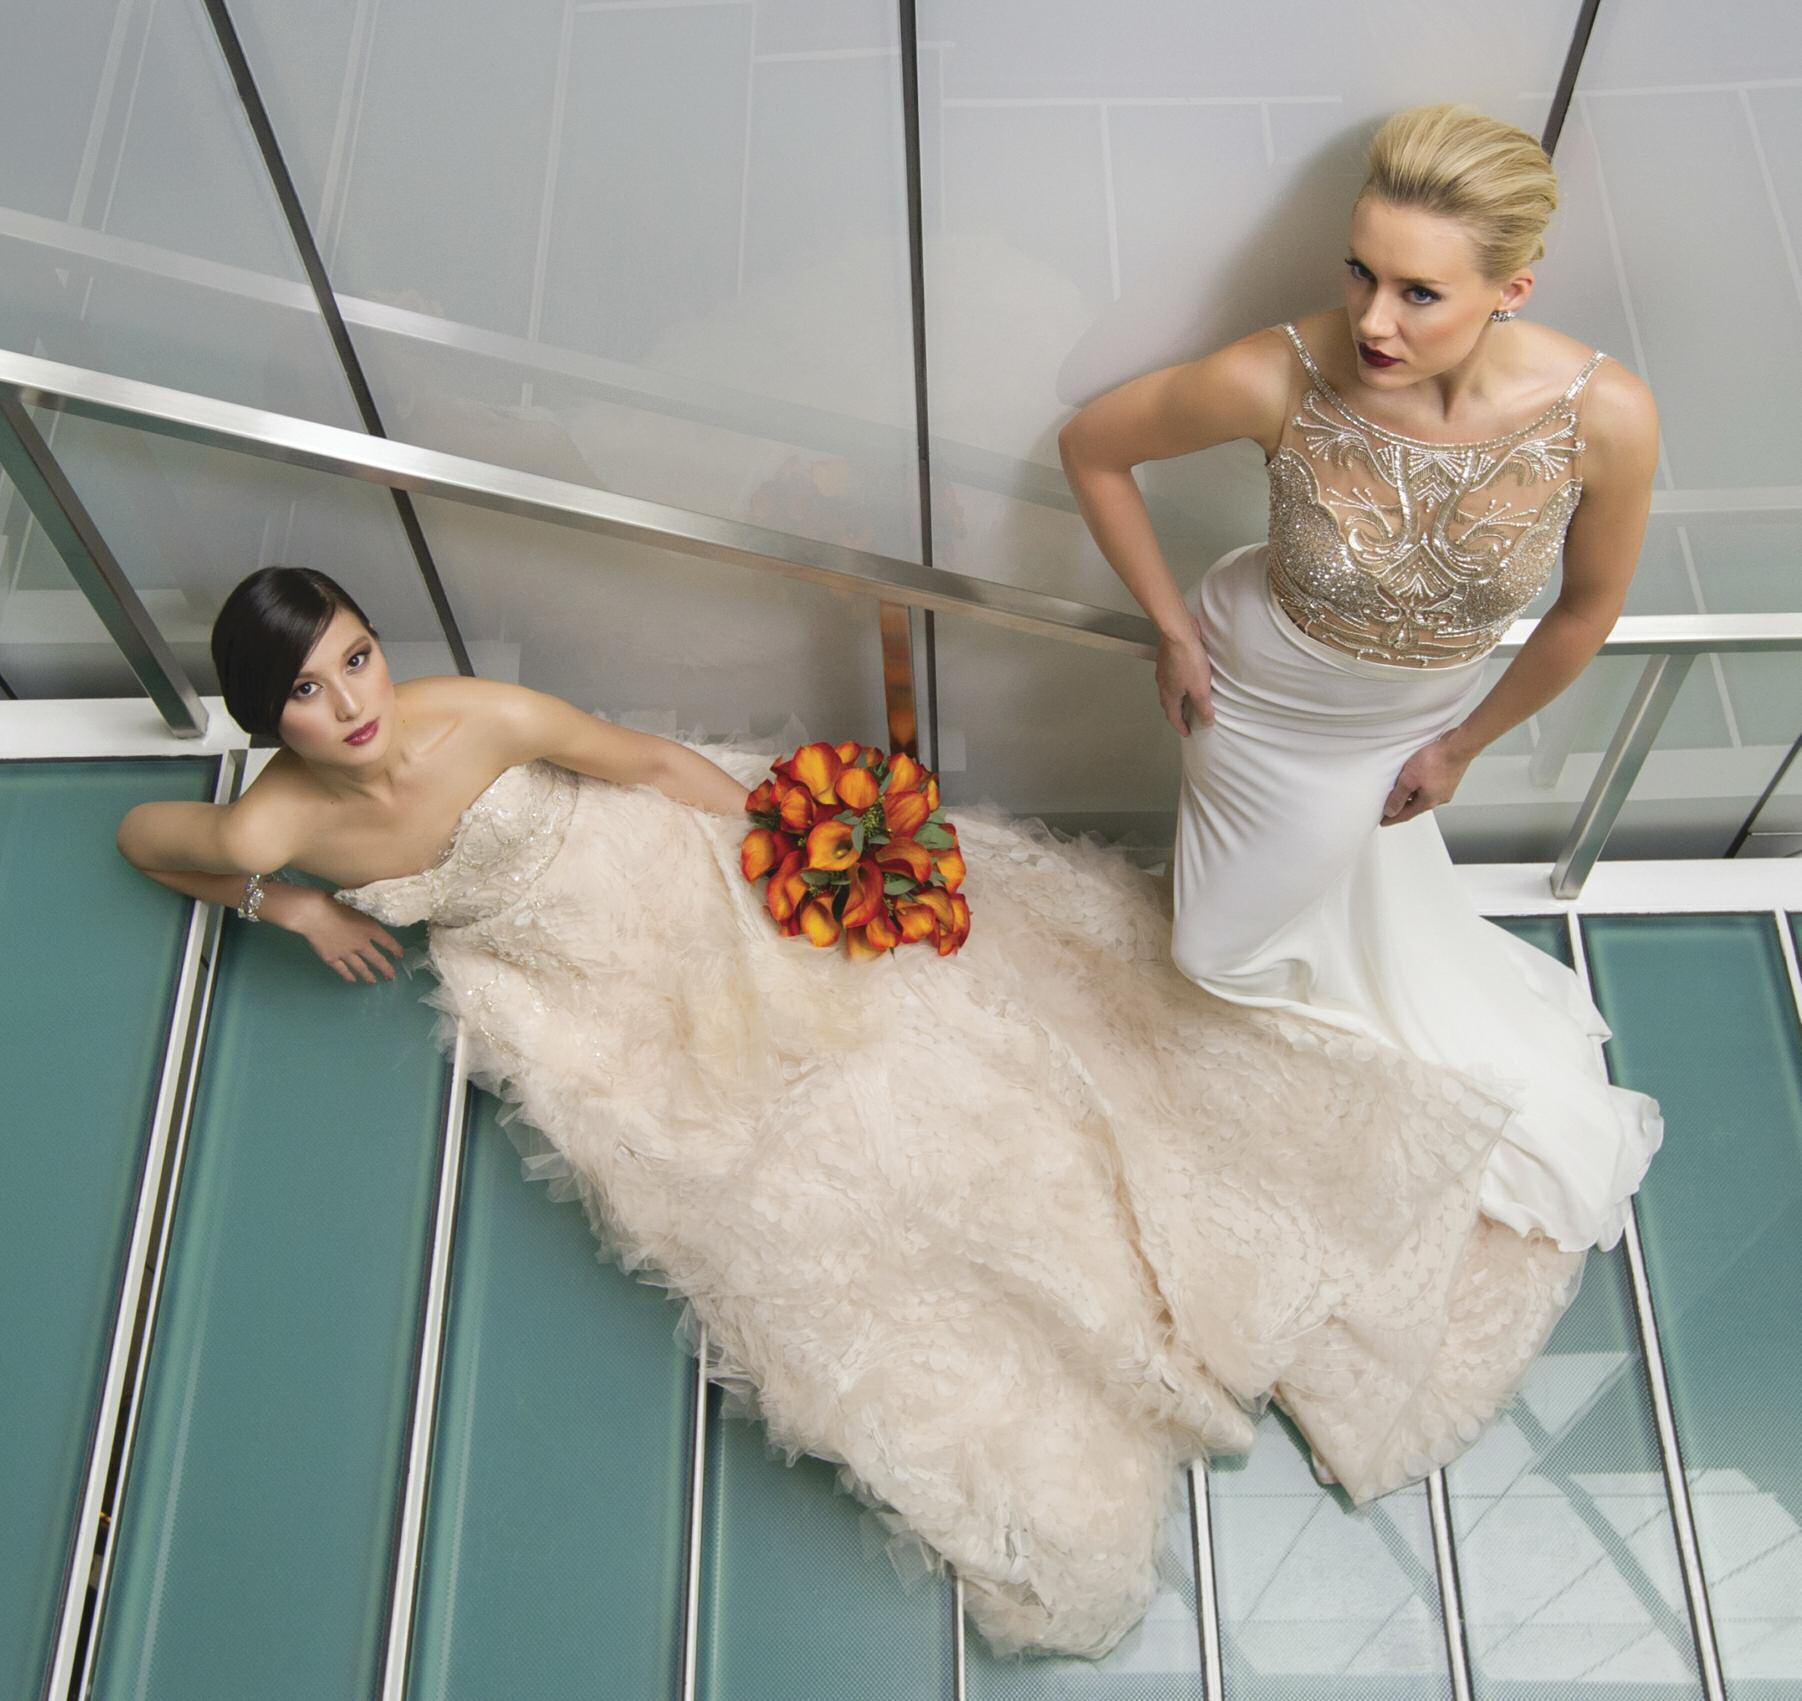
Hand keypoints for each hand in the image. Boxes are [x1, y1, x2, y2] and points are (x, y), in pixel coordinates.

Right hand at [269, 885, 403, 982]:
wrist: (314, 914)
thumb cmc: (334, 903)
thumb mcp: (357, 906)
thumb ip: (364, 916)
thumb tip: (369, 918)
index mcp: (370, 929)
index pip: (388, 942)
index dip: (395, 949)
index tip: (400, 955)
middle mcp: (361, 944)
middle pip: (377, 960)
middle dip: (386, 969)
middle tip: (391, 976)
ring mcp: (346, 953)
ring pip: (361, 968)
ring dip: (368, 976)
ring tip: (373, 982)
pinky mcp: (332, 958)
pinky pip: (343, 970)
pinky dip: (348, 976)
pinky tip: (352, 980)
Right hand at [1156, 617, 1213, 734]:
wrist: (1178, 634)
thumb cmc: (1187, 659)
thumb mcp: (1200, 689)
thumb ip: (1203, 707)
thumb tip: (1206, 721)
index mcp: (1170, 695)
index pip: (1173, 717)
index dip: (1181, 726)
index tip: (1186, 732)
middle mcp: (1163, 684)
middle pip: (1168, 704)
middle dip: (1177, 713)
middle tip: (1186, 718)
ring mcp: (1164, 671)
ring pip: (1169, 690)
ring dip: (1177, 697)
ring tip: (1188, 699)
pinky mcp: (1168, 659)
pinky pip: (1172, 677)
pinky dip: (1178, 683)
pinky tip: (1187, 677)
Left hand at [1381, 733, 1473, 825]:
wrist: (1458, 747)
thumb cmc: (1436, 760)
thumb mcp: (1408, 779)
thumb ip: (1398, 796)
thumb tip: (1390, 811)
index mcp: (1428, 802)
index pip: (1406, 815)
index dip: (1393, 818)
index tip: (1384, 822)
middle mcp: (1439, 799)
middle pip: (1416, 806)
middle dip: (1403, 806)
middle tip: (1390, 806)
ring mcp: (1446, 789)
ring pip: (1424, 796)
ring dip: (1413, 794)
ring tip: (1402, 790)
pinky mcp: (1449, 779)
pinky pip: (1431, 786)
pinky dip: (1422, 786)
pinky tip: (1418, 778)